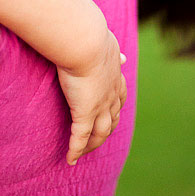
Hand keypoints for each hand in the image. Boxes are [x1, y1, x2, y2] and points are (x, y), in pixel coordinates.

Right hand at [57, 30, 126, 165]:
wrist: (86, 42)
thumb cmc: (91, 36)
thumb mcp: (107, 42)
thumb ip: (113, 51)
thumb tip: (123, 57)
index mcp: (116, 77)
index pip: (119, 98)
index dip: (115, 107)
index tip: (111, 112)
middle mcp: (111, 95)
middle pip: (113, 120)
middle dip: (106, 129)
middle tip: (98, 137)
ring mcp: (99, 107)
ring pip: (99, 133)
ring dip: (92, 144)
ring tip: (84, 151)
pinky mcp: (84, 113)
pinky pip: (79, 138)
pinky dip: (76, 150)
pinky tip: (70, 160)